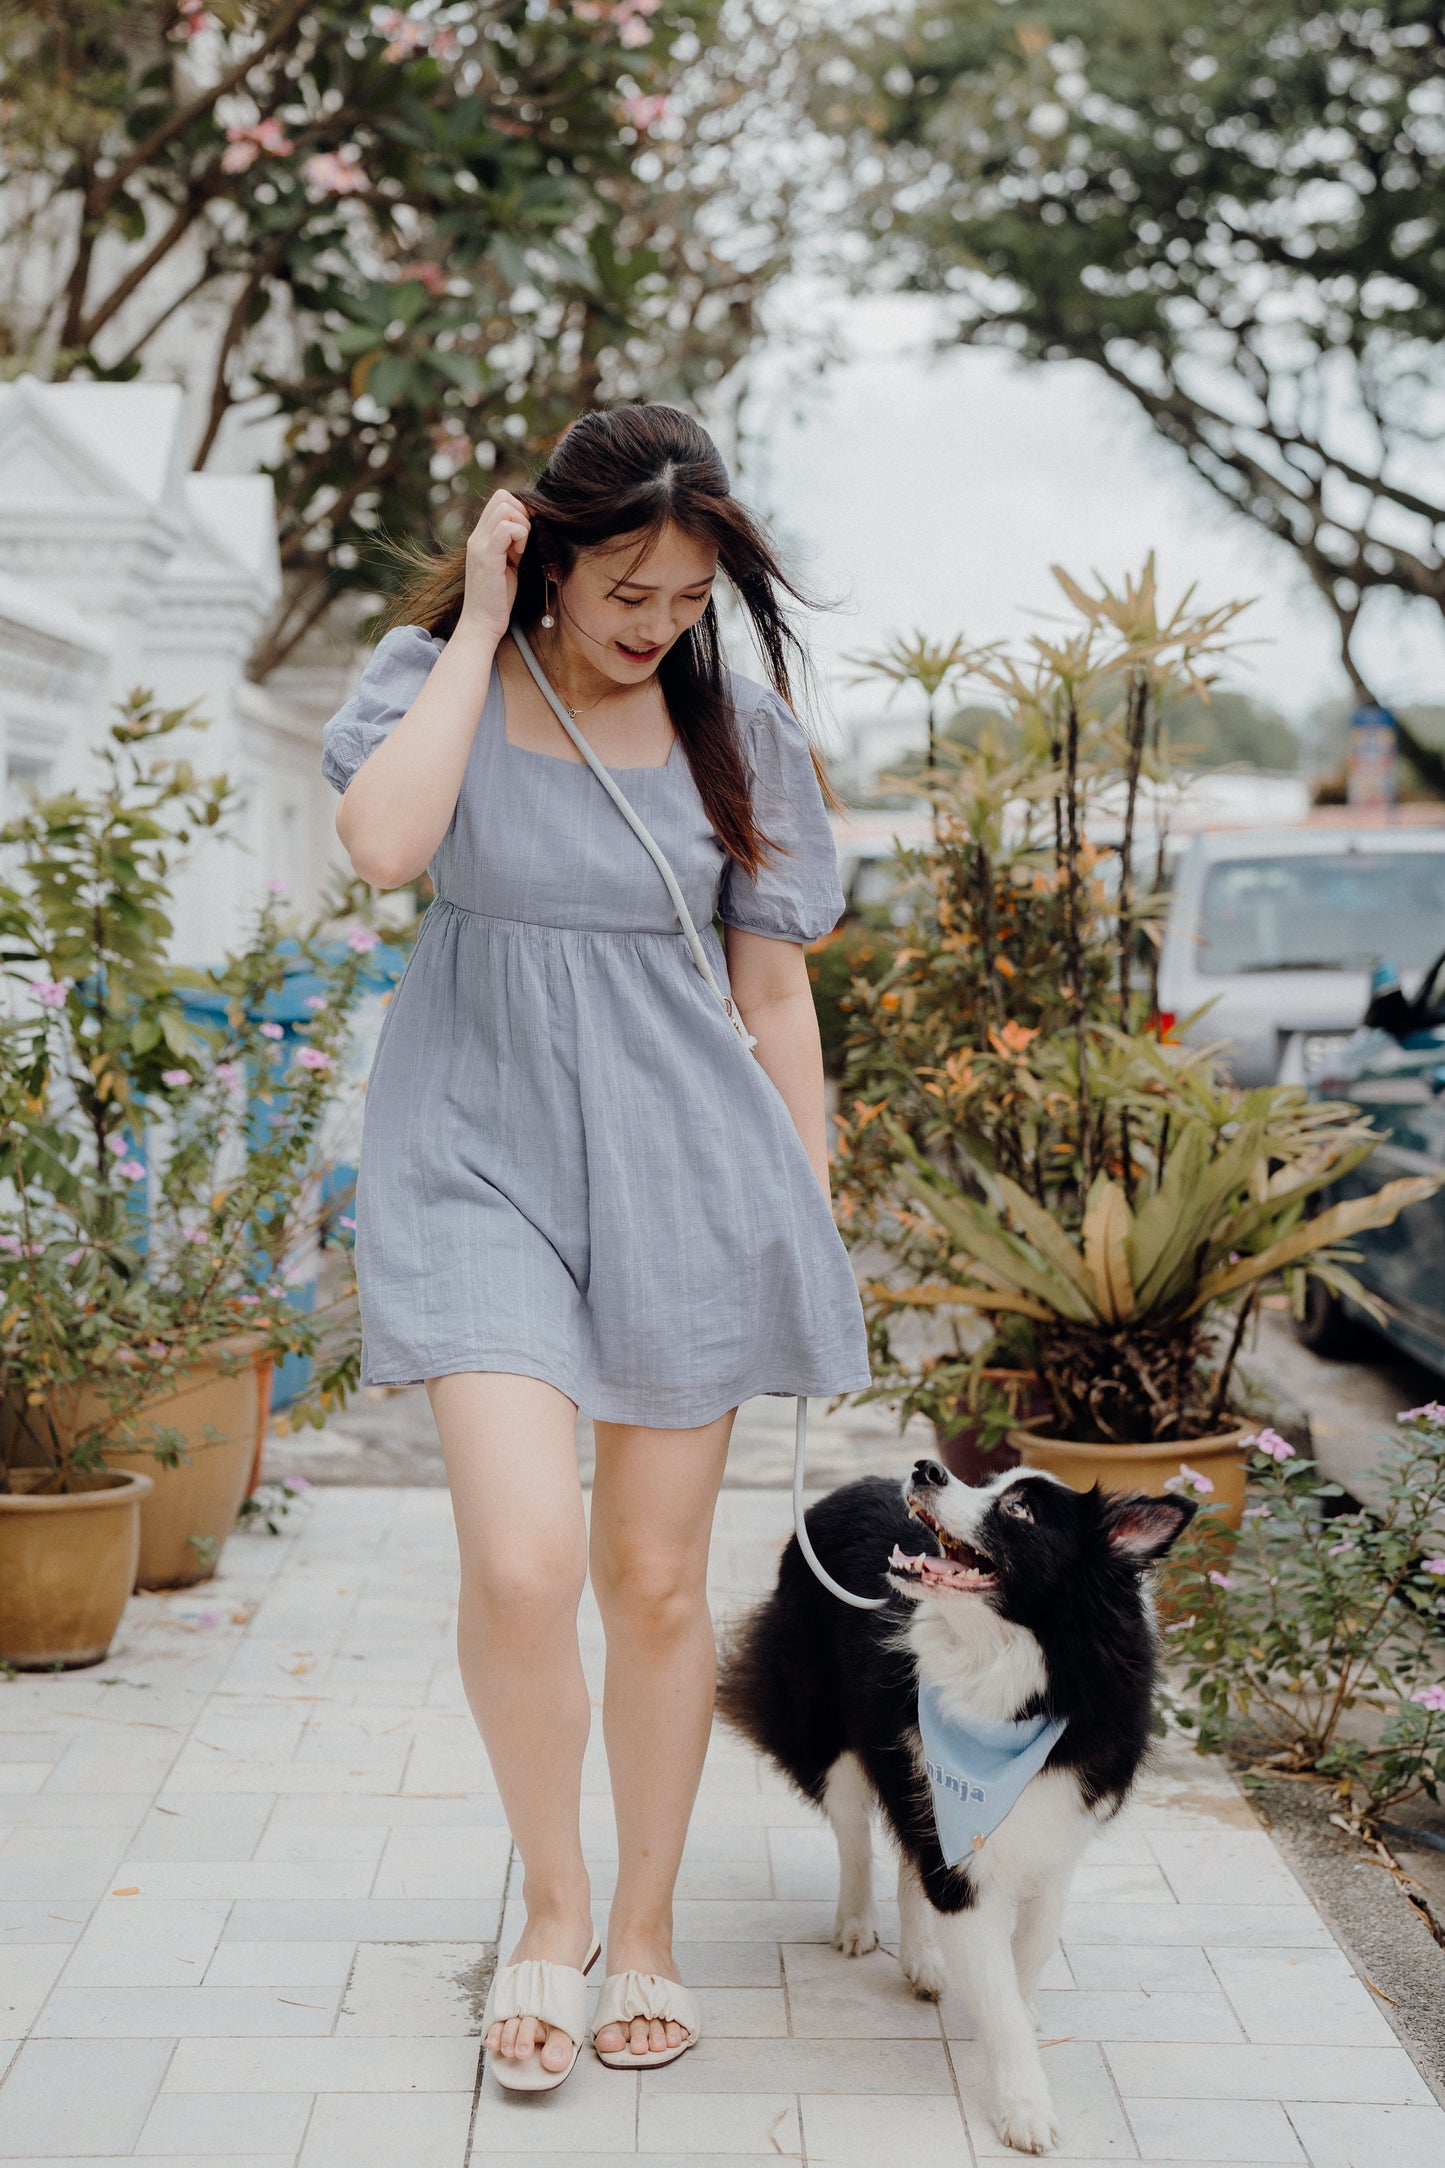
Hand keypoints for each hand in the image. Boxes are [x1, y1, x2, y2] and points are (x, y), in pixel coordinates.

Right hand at [458, 488, 529, 644]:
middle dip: (522, 514)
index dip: (519, 510)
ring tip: (519, 551)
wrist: (482, 624)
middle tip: (523, 542)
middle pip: (502, 497)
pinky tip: (518, 557)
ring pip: (506, 508)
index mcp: (481, 536)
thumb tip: (530, 524)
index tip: (525, 536)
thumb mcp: (507, 563)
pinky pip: (507, 528)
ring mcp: (479, 544)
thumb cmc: (497, 598)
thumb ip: (512, 543)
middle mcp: (477, 536)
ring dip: (522, 526)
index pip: (499, 499)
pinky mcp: (486, 556)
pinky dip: (520, 538)